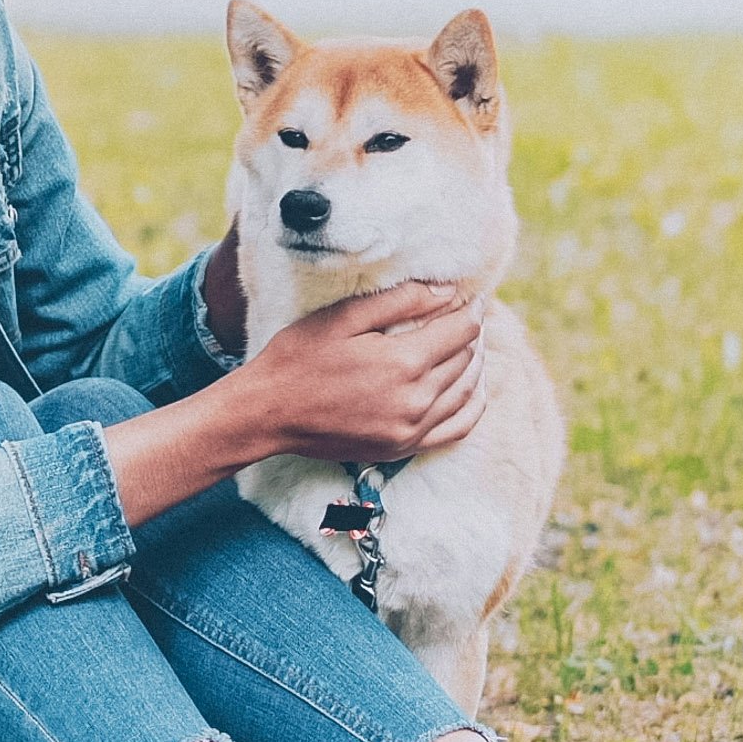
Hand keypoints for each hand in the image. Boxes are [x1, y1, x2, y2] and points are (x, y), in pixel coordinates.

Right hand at [235, 284, 486, 463]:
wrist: (267, 413)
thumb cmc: (298, 358)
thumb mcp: (343, 317)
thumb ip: (399, 301)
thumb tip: (446, 293)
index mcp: (403, 362)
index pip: (460, 330)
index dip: (471, 309)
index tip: (471, 297)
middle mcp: (415, 400)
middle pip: (466, 360)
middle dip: (471, 333)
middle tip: (467, 316)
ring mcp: (411, 430)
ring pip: (466, 392)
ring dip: (475, 366)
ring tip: (470, 346)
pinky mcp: (402, 448)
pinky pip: (457, 429)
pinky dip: (471, 406)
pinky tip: (470, 390)